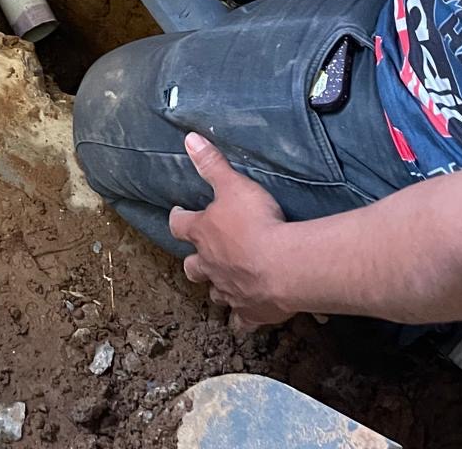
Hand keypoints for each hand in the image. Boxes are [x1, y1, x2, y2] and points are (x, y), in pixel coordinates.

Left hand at [169, 133, 297, 328]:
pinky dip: (242, 320)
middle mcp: (210, 265)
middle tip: (200, 256)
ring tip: (223, 284)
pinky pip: (241, 322)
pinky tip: (244, 321)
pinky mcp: (250, 312)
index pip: (180, 225)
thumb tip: (189, 139)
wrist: (283, 266)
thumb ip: (212, 163)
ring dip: (217, 288)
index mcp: (203, 234)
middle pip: (193, 267)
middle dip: (194, 262)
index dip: (178, 218)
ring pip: (215, 293)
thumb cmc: (256, 222)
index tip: (178, 214)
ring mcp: (229, 291)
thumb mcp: (233, 184)